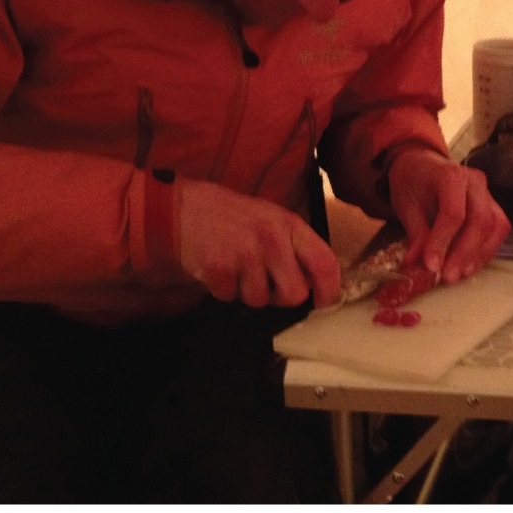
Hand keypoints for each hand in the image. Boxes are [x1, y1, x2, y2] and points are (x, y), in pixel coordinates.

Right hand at [173, 180, 342, 307]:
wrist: (183, 209)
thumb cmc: (232, 218)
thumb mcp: (271, 220)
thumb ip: (295, 247)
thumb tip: (315, 284)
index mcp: (290, 225)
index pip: (325, 263)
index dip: (329, 290)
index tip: (323, 303)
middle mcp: (272, 239)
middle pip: (295, 294)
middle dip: (280, 297)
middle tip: (265, 283)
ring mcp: (245, 253)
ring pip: (259, 300)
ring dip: (246, 291)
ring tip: (235, 267)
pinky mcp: (220, 267)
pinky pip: (230, 297)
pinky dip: (222, 289)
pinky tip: (217, 268)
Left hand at [385, 150, 508, 281]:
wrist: (422, 166)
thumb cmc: (413, 185)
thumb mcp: (407, 207)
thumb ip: (416, 235)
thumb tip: (418, 266)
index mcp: (450, 176)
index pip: (453, 213)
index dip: (443, 242)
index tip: (432, 266)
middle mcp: (475, 182)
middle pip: (480, 221)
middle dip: (465, 253)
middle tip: (449, 276)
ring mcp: (488, 193)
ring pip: (495, 226)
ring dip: (479, 255)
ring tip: (459, 275)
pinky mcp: (494, 206)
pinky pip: (498, 230)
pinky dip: (485, 251)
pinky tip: (469, 266)